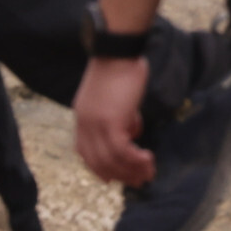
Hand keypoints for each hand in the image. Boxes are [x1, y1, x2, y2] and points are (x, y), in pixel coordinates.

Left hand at [73, 52, 154, 184]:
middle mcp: (84, 124)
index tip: (113, 177)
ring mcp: (96, 124)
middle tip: (139, 179)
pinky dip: (136, 159)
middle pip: (98, 161)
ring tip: (148, 172)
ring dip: (132, 170)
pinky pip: (122, 151)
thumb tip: (131, 131)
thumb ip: (118, 115)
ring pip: (112, 160)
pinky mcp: (111, 122)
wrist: (117, 50)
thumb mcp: (112, 96)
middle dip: (120, 175)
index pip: (85, 152)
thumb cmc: (120, 67)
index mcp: (81, 117)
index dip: (99, 168)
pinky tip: (148, 159)